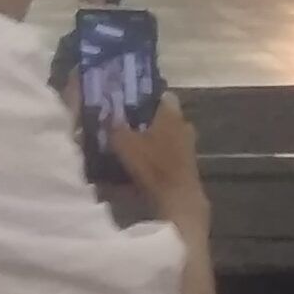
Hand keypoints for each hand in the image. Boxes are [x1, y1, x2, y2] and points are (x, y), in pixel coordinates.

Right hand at [108, 93, 204, 223]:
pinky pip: (167, 155)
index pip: (160, 95)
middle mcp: (183, 125)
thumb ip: (114, 127)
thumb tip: (105, 116)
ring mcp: (188, 146)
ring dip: (148, 140)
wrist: (177, 199)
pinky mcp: (187, 165)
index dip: (143, 97)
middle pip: (161, 117)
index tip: (126, 102)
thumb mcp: (124, 143)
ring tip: (126, 146)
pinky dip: (153, 157)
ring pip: (164, 136)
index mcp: (172, 113)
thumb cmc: (152, 165)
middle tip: (122, 125)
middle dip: (143, 121)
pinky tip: (137, 165)